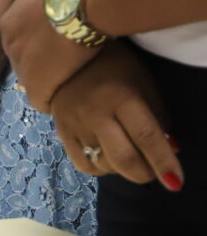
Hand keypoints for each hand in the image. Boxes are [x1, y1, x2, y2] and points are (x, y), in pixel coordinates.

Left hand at [2, 0, 100, 110]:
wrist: (81, 7)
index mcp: (8, 24)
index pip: (21, 44)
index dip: (40, 50)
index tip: (59, 51)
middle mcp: (9, 46)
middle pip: (24, 65)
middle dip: (43, 69)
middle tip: (68, 69)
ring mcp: (21, 66)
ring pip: (32, 84)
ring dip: (49, 86)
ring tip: (70, 83)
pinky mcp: (37, 84)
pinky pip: (41, 100)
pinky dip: (52, 101)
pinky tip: (68, 96)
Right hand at [50, 41, 182, 187]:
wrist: (66, 53)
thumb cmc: (115, 68)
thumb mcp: (144, 84)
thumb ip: (158, 118)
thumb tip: (170, 149)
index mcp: (121, 97)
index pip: (146, 137)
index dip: (164, 163)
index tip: (175, 182)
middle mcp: (95, 113)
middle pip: (124, 159)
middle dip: (145, 173)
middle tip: (153, 169)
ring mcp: (74, 123)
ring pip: (104, 165)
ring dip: (123, 169)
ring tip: (128, 153)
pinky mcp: (60, 130)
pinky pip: (83, 165)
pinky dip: (101, 168)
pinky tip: (106, 155)